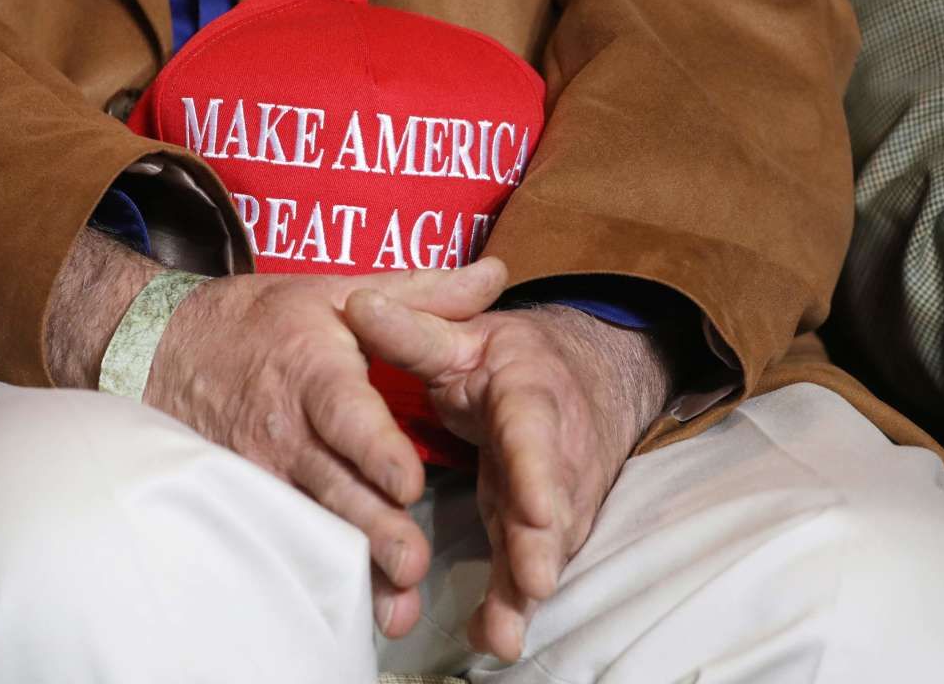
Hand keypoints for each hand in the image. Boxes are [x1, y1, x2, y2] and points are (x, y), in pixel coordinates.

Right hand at [149, 258, 508, 636]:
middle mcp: (285, 427)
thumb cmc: (263, 321)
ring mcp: (262, 470)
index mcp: (313, 369)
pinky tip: (352, 606)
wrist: (166, 348)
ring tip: (397, 606)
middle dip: (375, 528)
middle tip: (414, 563)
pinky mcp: (249, 498)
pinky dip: (318, 571)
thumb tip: (495, 274)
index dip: (373, 449)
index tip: (408, 481)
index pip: (343, 413)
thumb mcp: (337, 292)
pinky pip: (287, 536)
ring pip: (312, 523)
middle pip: (334, 485)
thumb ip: (423, 292)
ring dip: (354, 567)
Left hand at [345, 298, 672, 661]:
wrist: (585, 379)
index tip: (532, 508)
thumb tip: (357, 305)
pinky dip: (513, 604)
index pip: (534, 433)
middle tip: (534, 584)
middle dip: (542, 546)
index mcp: (530, 395)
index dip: (537, 472)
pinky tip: (493, 638)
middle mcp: (554, 451)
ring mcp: (555, 494)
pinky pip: (530, 567)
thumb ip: (412, 330)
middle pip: (552, 503)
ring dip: (527, 589)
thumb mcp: (464, 336)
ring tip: (504, 634)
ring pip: (545, 545)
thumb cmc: (513, 358)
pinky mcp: (545, 527)